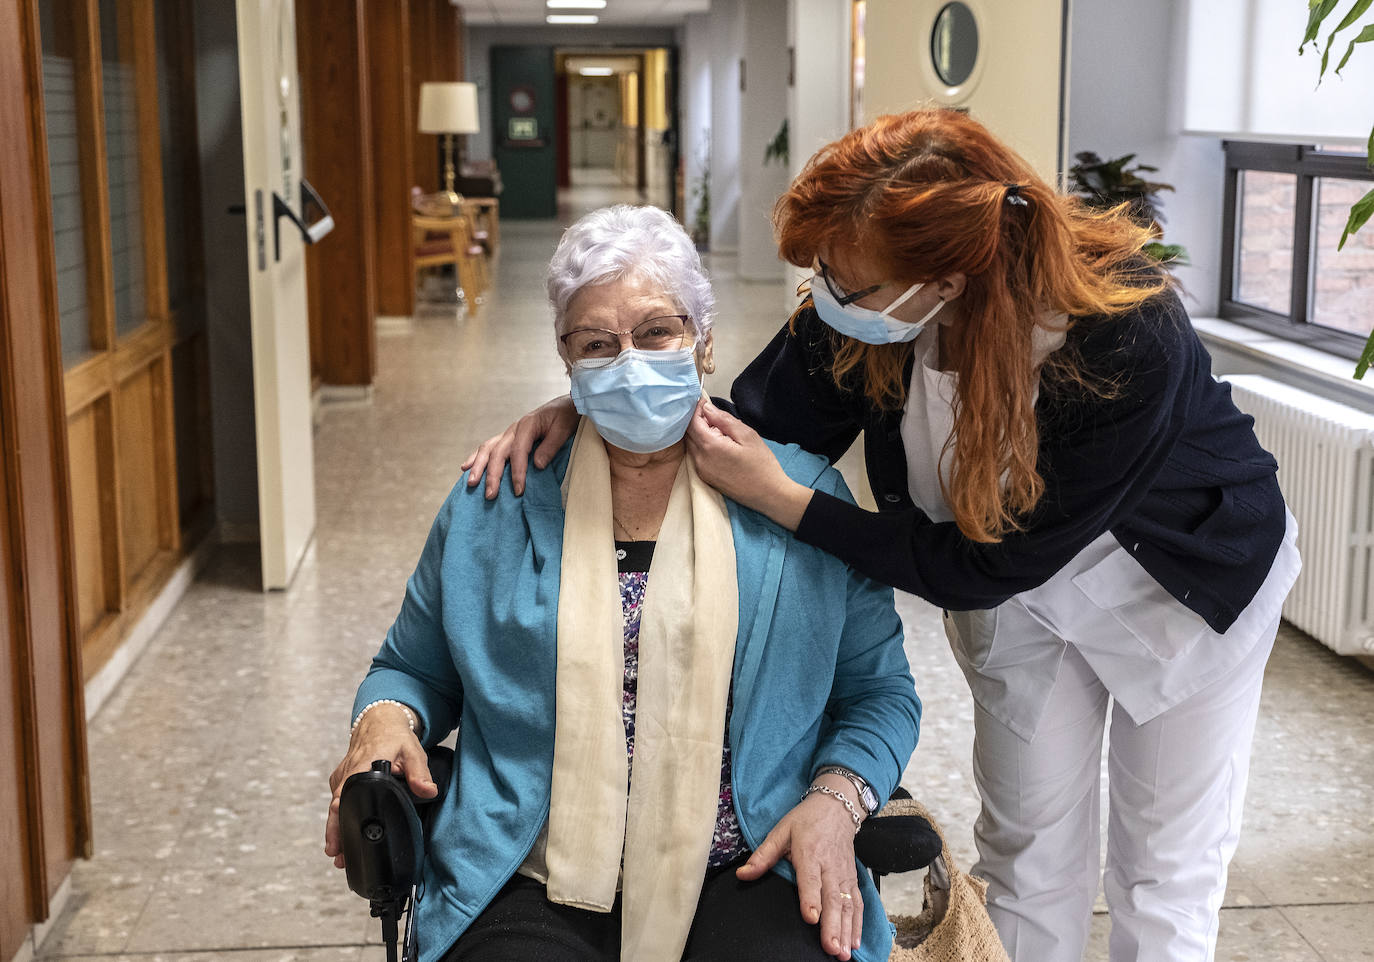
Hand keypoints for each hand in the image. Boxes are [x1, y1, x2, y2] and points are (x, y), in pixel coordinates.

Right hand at [324, 703, 436, 868]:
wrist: (379, 724)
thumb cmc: (395, 737)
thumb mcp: (413, 751)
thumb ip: (419, 772)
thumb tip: (428, 791)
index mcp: (364, 763)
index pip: (350, 786)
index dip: (344, 806)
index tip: (341, 822)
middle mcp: (348, 772)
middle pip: (338, 803)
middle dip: (335, 829)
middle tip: (337, 852)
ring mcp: (342, 777)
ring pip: (335, 806)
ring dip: (334, 829)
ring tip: (336, 854)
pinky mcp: (340, 782)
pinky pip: (337, 803)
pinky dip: (336, 820)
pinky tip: (339, 840)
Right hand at [460, 396, 578, 498]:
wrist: (566, 405)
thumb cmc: (566, 417)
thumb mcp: (563, 430)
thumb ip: (550, 447)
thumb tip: (536, 465)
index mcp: (527, 425)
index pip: (518, 452)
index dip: (517, 472)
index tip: (519, 491)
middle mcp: (514, 429)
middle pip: (498, 452)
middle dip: (492, 475)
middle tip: (490, 495)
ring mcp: (509, 432)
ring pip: (488, 449)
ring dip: (478, 467)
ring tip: (471, 484)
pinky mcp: (508, 437)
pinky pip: (488, 447)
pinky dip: (476, 457)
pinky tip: (466, 467)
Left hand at [685, 400, 812, 530]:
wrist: (769, 494)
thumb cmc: (762, 465)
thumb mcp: (747, 435)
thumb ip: (724, 420)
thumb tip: (707, 409)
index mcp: (710, 446)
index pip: (692, 422)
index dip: (696, 409)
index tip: (704, 401)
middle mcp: (700, 459)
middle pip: (688, 434)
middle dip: (697, 421)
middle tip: (712, 414)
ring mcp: (701, 470)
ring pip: (691, 445)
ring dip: (699, 434)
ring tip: (719, 429)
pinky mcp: (705, 478)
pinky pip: (696, 456)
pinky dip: (702, 446)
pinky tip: (719, 444)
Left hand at [735, 774, 864, 959]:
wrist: (836, 808)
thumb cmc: (806, 821)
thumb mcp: (780, 832)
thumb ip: (763, 856)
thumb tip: (742, 875)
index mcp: (809, 853)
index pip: (810, 879)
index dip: (811, 899)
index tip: (811, 918)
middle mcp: (829, 866)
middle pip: (832, 898)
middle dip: (833, 925)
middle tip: (831, 948)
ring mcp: (843, 874)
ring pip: (847, 905)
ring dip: (847, 930)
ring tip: (844, 953)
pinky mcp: (852, 879)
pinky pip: (857, 904)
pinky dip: (858, 924)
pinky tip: (855, 943)